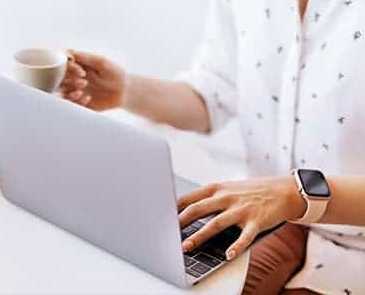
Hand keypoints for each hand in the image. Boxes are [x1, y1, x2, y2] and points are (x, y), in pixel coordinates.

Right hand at [59, 50, 126, 110]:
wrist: (125, 91)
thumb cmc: (115, 73)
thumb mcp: (102, 62)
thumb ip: (85, 58)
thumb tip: (68, 52)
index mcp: (77, 66)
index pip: (62, 65)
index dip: (68, 69)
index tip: (81, 72)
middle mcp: (74, 78)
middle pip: (59, 80)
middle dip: (68, 82)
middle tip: (83, 82)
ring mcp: (76, 91)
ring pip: (62, 93)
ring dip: (70, 93)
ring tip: (82, 92)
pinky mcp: (80, 103)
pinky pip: (71, 105)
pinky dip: (76, 102)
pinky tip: (88, 99)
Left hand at [177, 176, 305, 259]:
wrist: (284, 190)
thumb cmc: (250, 191)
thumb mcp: (227, 188)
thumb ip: (209, 198)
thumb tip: (185, 210)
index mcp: (217, 188)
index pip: (189, 197)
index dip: (173, 207)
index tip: (159, 216)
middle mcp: (226, 197)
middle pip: (197, 209)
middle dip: (180, 222)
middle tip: (167, 233)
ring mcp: (241, 209)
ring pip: (215, 223)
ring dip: (199, 236)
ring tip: (186, 247)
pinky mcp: (256, 222)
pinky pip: (244, 236)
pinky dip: (236, 246)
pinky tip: (228, 255)